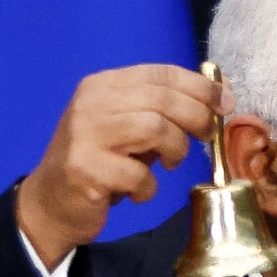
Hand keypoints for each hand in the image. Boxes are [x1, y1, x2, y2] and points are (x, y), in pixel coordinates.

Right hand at [16, 64, 234, 268]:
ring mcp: (85, 134)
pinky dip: (148, 187)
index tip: (226, 102)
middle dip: (196, 118)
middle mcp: (92, 103)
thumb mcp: (130, 127)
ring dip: (174, 150)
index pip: (161, 73)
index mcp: (103, 85)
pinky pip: (138, 174)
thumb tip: (220, 93)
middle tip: (205, 137)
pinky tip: (137, 191)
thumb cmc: (100, 162)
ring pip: (155, 128)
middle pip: (162, 99)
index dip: (200, 86)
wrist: (50, 202)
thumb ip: (166, 110)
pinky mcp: (85, 169)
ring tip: (168, 164)